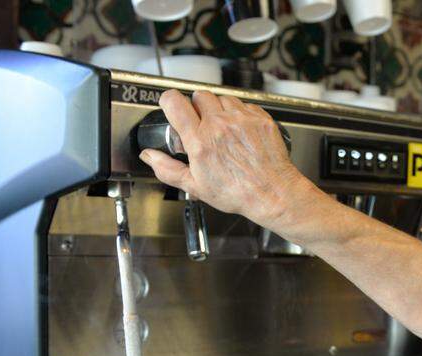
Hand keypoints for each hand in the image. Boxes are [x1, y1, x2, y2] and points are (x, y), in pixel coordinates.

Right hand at [140, 89, 316, 226]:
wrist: (272, 193)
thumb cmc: (237, 193)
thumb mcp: (195, 186)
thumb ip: (167, 168)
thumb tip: (149, 156)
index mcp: (200, 140)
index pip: (174, 102)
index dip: (170, 102)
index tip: (172, 107)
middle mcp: (220, 125)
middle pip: (199, 95)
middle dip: (197, 107)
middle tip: (201, 125)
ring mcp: (241, 119)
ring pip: (222, 98)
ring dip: (219, 109)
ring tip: (223, 129)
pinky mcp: (259, 118)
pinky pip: (244, 104)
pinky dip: (240, 113)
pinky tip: (240, 131)